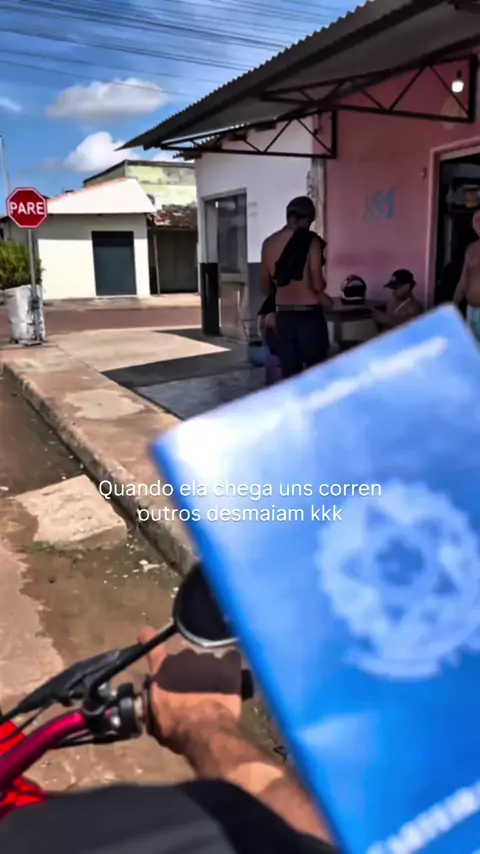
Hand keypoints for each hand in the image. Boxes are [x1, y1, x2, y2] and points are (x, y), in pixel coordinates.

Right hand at [139, 627, 241, 753]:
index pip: (153, 648)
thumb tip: (156, 698)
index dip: (149, 639)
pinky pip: (230, 659)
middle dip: (187, 671)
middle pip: (184, 659)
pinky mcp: (228, 665)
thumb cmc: (177, 728)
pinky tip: (231, 677)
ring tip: (213, 691)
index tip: (146, 633)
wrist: (205, 730)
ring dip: (208, 672)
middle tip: (193, 690)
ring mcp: (207, 659)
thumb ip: (155, 702)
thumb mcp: (156, 719)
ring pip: (206, 661)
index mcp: (164, 671)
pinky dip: (229, 666)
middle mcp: (184, 658)